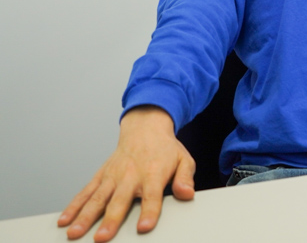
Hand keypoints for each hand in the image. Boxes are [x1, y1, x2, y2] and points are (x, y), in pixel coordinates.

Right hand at [57, 106, 195, 241]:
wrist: (145, 128)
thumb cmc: (165, 148)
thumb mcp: (183, 159)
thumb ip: (185, 178)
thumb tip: (187, 193)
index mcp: (153, 173)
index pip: (152, 196)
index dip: (148, 212)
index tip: (144, 227)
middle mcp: (131, 175)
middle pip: (120, 200)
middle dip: (110, 220)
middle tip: (102, 238)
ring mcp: (113, 176)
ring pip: (98, 198)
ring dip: (85, 216)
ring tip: (75, 233)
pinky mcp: (101, 175)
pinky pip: (86, 191)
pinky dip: (74, 206)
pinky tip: (65, 220)